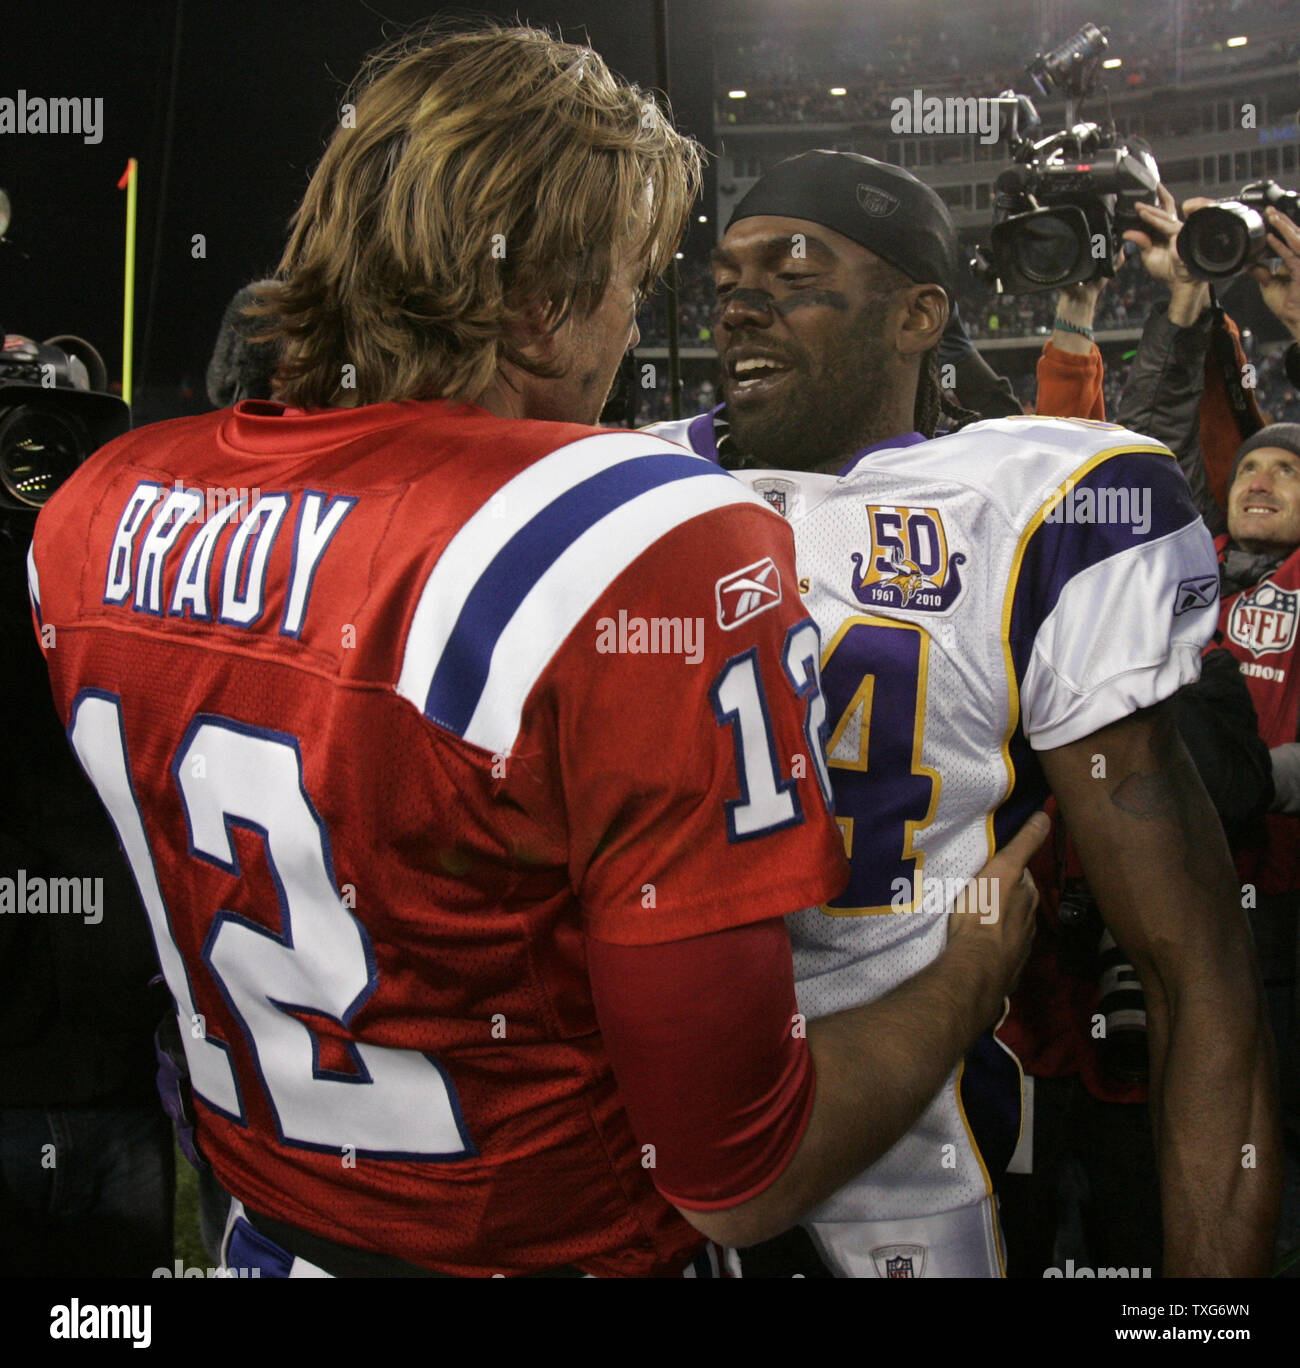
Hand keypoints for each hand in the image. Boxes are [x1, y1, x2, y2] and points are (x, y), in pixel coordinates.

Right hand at [945, 810, 1047, 1012]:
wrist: (976, 962)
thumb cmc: (986, 911)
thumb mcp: (1003, 868)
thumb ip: (1024, 843)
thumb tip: (1047, 815)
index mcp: (1029, 896)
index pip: (1023, 876)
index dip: (1009, 869)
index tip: (994, 865)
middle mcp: (1029, 921)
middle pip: (1018, 902)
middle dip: (1005, 896)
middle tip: (981, 889)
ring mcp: (1019, 947)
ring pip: (1010, 927)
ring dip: (999, 921)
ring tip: (976, 916)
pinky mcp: (1006, 967)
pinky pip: (1001, 951)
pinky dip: (993, 945)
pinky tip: (978, 944)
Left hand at [1122, 185, 1202, 286]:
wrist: (1179, 282)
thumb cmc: (1167, 270)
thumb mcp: (1148, 255)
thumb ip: (1140, 242)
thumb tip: (1127, 233)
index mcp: (1166, 232)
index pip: (1161, 214)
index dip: (1153, 205)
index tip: (1138, 201)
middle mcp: (1173, 228)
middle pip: (1164, 210)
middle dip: (1152, 201)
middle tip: (1137, 199)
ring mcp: (1179, 230)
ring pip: (1163, 215)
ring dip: (1150, 210)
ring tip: (1137, 207)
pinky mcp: (1181, 234)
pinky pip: (1165, 225)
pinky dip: (1154, 220)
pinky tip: (1143, 215)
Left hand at [1247, 208, 1299, 339]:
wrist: (1297, 319)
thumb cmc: (1288, 306)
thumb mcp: (1269, 286)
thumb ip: (1262, 273)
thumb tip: (1250, 264)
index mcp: (1295, 261)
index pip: (1288, 240)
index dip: (1280, 228)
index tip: (1269, 218)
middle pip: (1294, 235)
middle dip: (1282, 221)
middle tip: (1269, 211)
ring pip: (1295, 239)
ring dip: (1283, 227)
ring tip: (1272, 216)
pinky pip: (1292, 254)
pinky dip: (1281, 245)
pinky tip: (1271, 237)